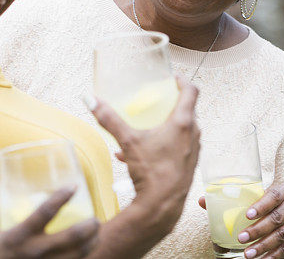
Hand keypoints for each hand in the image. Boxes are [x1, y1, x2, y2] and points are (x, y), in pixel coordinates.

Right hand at [0, 186, 99, 258]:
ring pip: (76, 256)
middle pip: (71, 237)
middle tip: (95, 218)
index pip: (44, 213)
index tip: (74, 186)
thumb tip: (3, 193)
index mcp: (18, 236)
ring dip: (91, 244)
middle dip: (89, 226)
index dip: (61, 197)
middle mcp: (34, 253)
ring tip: (96, 234)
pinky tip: (85, 253)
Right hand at [89, 76, 199, 231]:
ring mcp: (193, 151)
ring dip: (163, 127)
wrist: (161, 207)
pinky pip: (176, 147)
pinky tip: (136, 156)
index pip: (191, 91)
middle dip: (170, 105)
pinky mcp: (189, 165)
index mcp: (183, 122)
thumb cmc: (151, 171)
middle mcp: (193, 134)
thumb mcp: (128, 141)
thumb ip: (109, 119)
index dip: (183, 80)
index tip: (174, 77)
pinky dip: (161, 145)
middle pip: (186, 110)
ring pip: (180, 131)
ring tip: (141, 132)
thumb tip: (90, 100)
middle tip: (157, 101)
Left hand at [234, 184, 283, 257]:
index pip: (273, 196)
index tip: (247, 215)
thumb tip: (208, 203)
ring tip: (248, 254)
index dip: (261, 206)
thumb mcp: (257, 196)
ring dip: (264, 246)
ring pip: (282, 235)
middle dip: (257, 230)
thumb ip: (239, 199)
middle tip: (241, 238)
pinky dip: (274, 255)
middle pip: (276, 218)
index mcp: (283, 190)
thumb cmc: (266, 202)